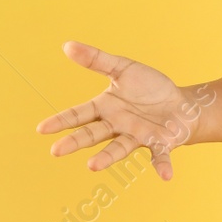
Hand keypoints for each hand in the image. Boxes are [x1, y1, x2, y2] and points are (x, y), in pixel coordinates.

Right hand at [35, 40, 211, 180]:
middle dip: (75, 142)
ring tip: (92, 166)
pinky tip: (166, 175)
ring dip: (107, 157)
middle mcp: (117, 126)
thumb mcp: (123, 68)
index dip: (61, 121)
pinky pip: (160, 155)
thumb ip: (97, 60)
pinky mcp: (160, 143)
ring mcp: (137, 136)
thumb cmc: (148, 88)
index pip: (79, 115)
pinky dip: (162, 165)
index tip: (41, 129)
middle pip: (92, 135)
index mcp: (106, 108)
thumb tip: (67, 45)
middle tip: (57, 151)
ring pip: (120, 148)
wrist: (180, 104)